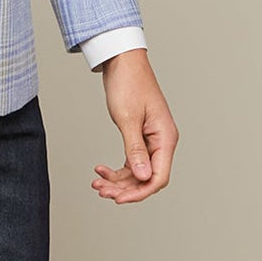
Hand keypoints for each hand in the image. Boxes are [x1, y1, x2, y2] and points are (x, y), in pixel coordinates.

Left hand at [92, 49, 176, 202]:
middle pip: (147, 178)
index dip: (139, 192)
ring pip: (137, 172)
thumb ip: (135, 149)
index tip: (118, 199)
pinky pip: (131, 161)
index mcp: (165, 138)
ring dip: (118, 180)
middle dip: (124, 188)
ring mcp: (151, 140)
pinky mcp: (140, 137)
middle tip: (100, 191)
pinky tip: (100, 170)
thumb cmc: (128, 84)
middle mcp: (162, 142)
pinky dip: (117, 169)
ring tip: (96, 183)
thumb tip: (142, 177)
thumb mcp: (127, 119)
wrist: (122, 61)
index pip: (158, 177)